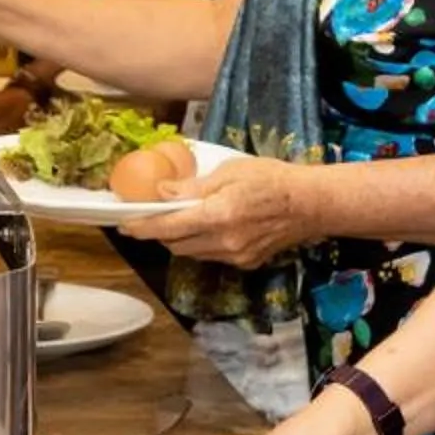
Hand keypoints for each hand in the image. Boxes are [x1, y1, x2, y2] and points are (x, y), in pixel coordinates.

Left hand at [129, 156, 314, 268]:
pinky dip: (200, 244)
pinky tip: (206, 228)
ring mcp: (235, 256)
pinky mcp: (246, 263)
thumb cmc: (272, 178)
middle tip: (150, 216)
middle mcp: (223, 242)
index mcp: (217, 215)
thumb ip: (193, 188)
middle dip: (158, 232)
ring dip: (178, 239)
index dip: (141, 227)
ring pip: (192, 253)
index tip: (123, 223)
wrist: (311, 204)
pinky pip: (211, 256)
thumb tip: (162, 194)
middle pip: (175, 244)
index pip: (167, 228)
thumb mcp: (230, 171)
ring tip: (178, 220)